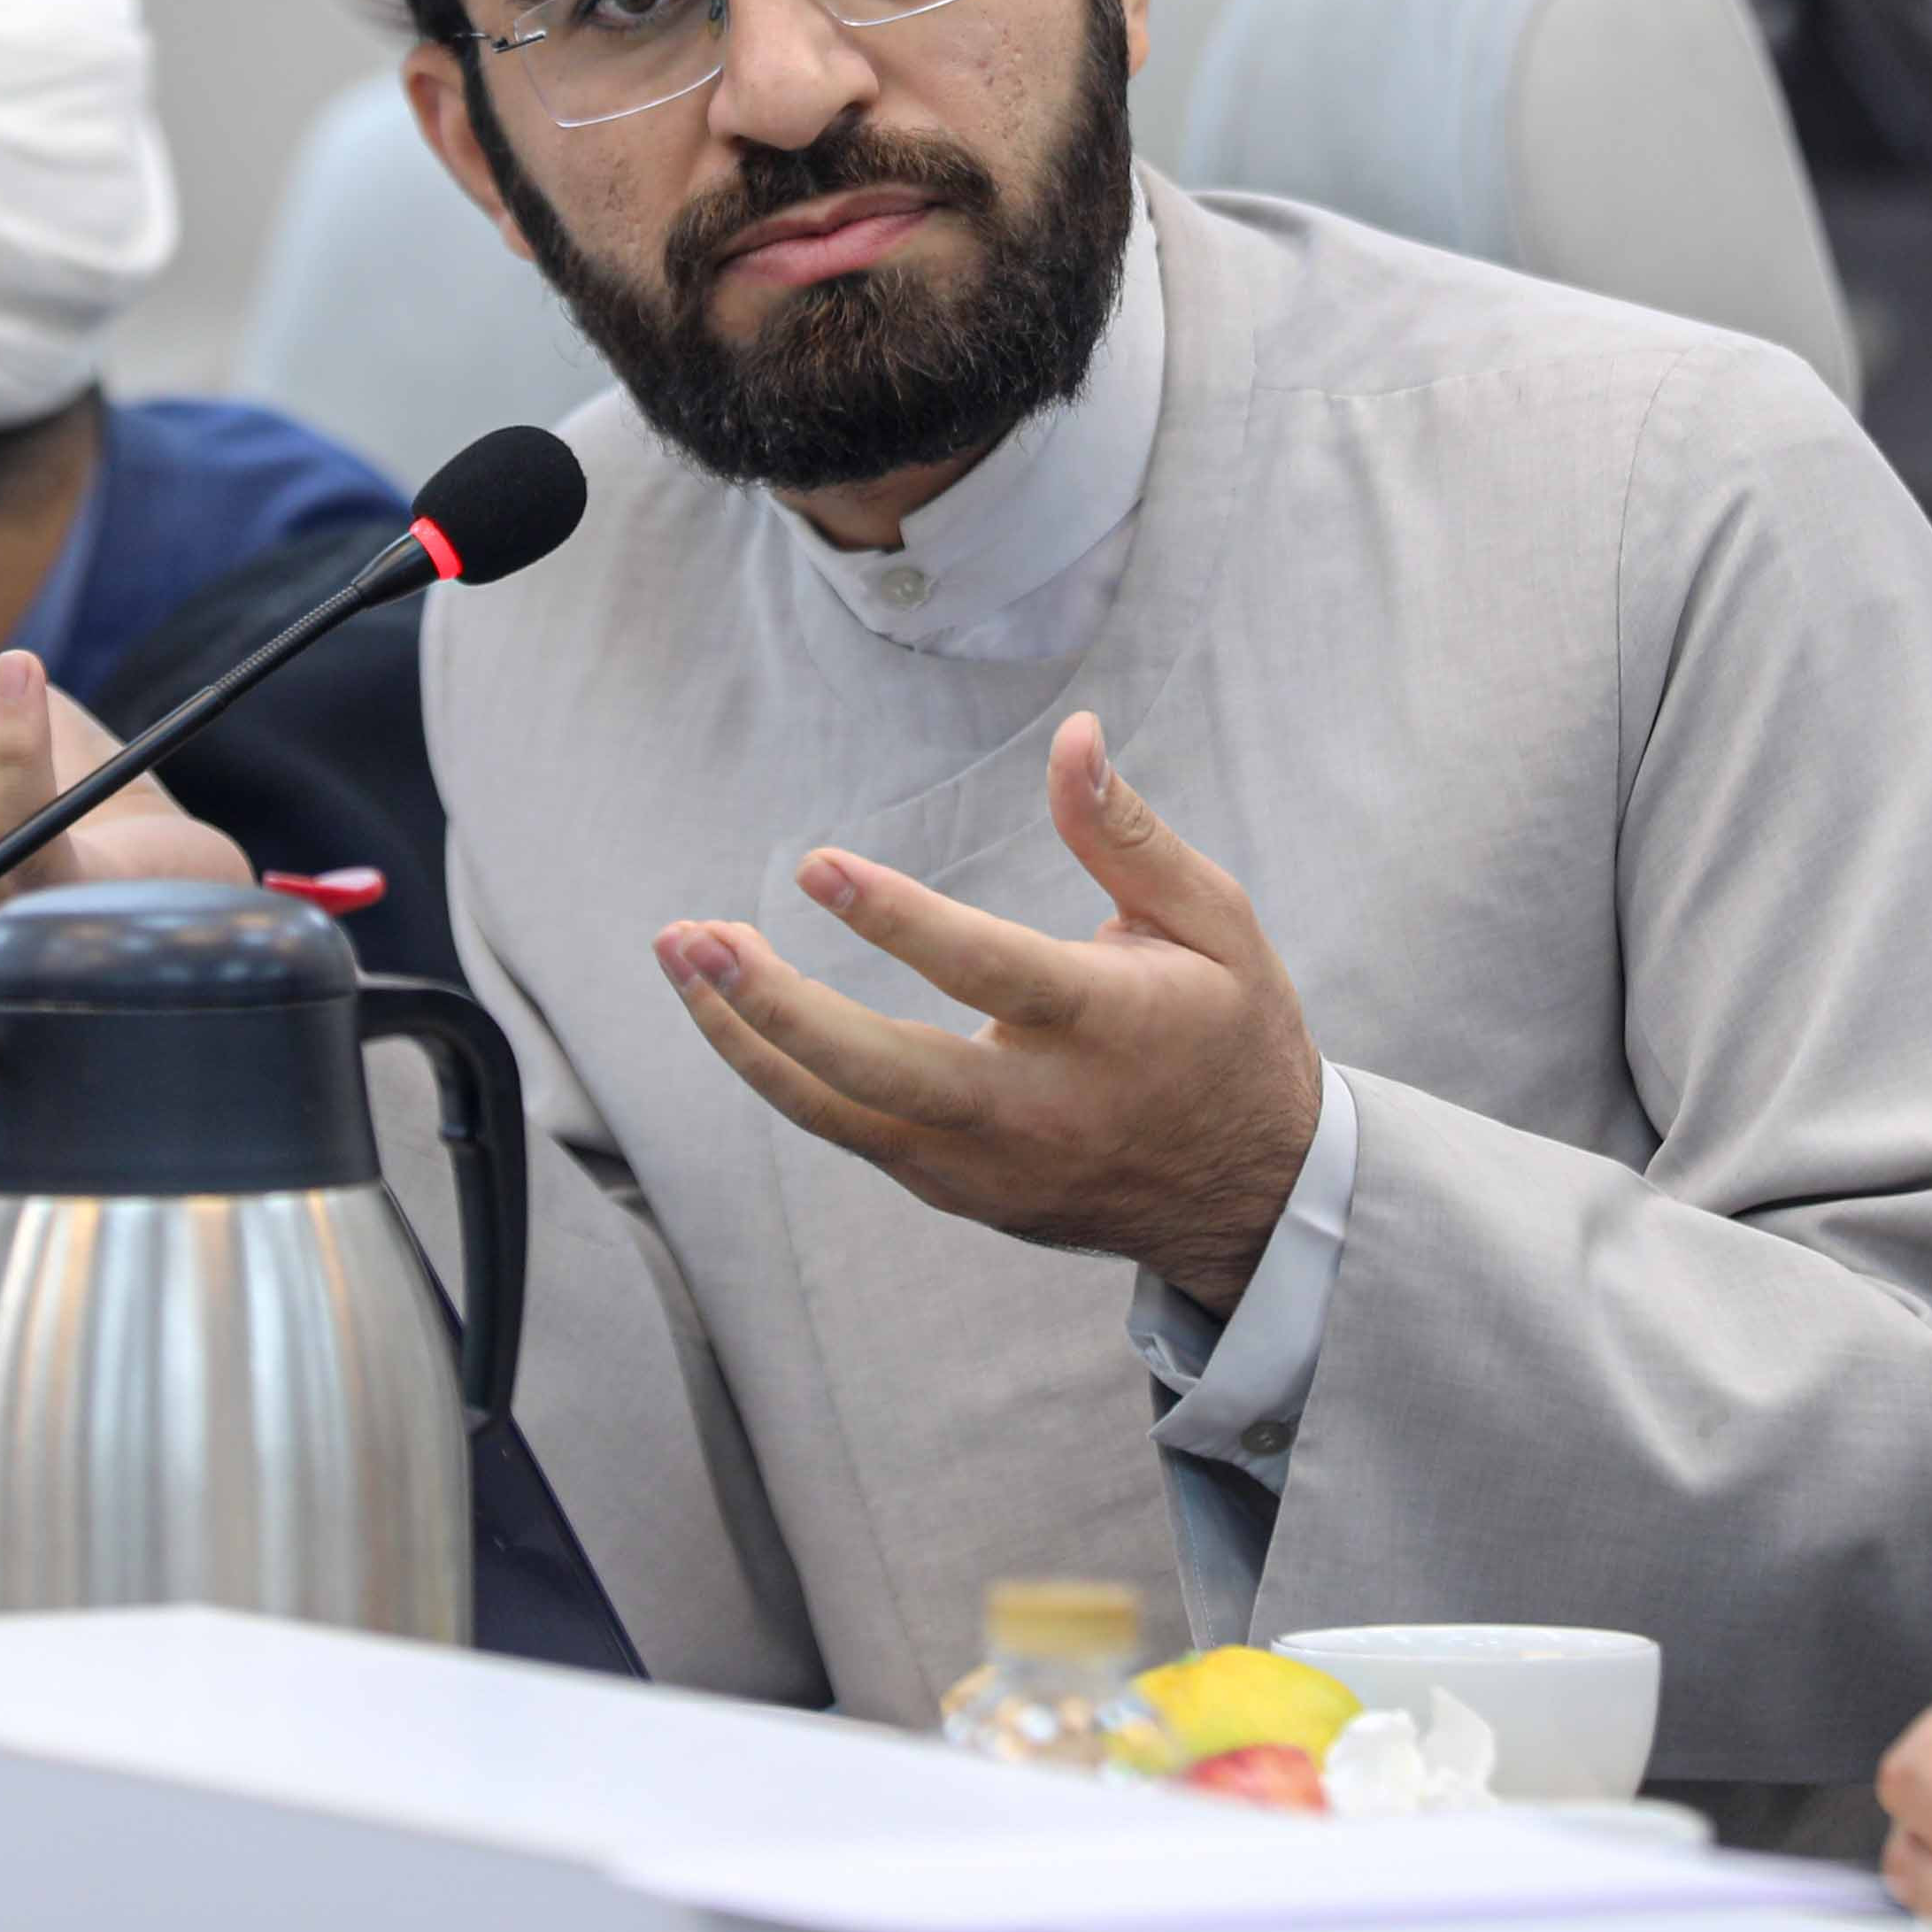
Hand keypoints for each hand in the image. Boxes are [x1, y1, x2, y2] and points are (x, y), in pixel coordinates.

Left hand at [654, 713, 1318, 1311]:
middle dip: (775, 1009)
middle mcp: (1037, 1111)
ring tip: (681, 960)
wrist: (1250, 1196)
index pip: (987, 973)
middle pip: (882, 1070)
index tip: (815, 867)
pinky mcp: (958, 1192)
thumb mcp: (1212, 921)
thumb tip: (1073, 734)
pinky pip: (852, 1134)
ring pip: (840, 1115)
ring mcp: (988, 1166)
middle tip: (696, 940)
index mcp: (1109, 1027)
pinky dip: (785, 1074)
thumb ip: (1127, 834)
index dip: (898, 922)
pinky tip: (734, 1011)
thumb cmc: (1231, 1031)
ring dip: (746, 1040)